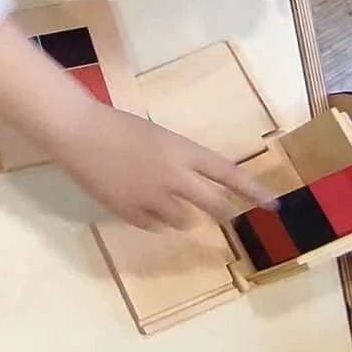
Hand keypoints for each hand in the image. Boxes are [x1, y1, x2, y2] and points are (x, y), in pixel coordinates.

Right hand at [52, 102, 274, 229]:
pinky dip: (151, 217)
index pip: (230, 175)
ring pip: (183, 221)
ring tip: (158, 195)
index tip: (274, 206)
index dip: (254, 192)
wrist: (77, 132)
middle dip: (226, 214)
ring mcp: (152, 198)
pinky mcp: (130, 213)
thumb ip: (181, 163)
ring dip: (179, 214)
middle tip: (230, 218)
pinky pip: (154, 225)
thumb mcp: (159, 138)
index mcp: (183, 152)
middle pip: (215, 206)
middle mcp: (174, 177)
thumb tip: (198, 190)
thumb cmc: (118, 126)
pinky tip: (135, 199)